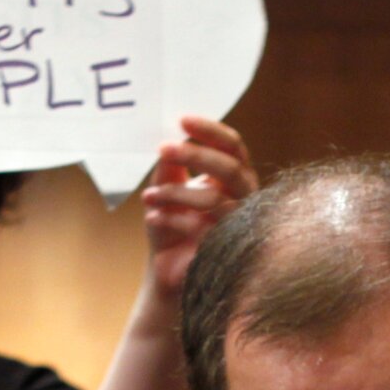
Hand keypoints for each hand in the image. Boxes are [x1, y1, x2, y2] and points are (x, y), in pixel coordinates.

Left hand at [141, 117, 257, 296]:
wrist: (167, 268)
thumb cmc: (171, 224)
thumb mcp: (165, 189)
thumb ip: (169, 167)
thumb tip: (167, 144)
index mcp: (232, 176)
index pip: (232, 146)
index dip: (211, 131)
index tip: (182, 121)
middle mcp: (242, 197)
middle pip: (230, 169)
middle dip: (195, 156)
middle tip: (163, 149)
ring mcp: (236, 224)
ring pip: (212, 200)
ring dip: (174, 193)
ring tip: (147, 197)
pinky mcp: (223, 248)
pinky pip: (199, 227)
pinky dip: (171, 220)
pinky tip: (151, 219)